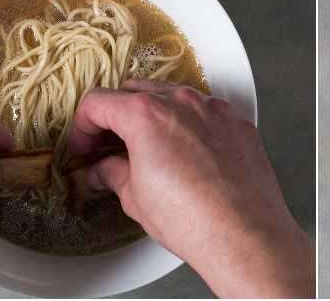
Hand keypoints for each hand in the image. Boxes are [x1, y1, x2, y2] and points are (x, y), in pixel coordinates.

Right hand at [67, 81, 313, 297]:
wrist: (245, 237)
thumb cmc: (193, 221)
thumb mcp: (136, 199)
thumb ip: (113, 174)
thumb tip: (104, 170)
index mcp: (145, 115)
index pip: (98, 102)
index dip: (84, 127)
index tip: (85, 146)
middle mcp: (180, 101)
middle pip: (133, 91)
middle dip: (117, 116)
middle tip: (111, 146)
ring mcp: (212, 109)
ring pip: (171, 96)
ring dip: (154, 116)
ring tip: (152, 149)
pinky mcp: (237, 122)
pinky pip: (205, 112)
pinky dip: (189, 125)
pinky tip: (188, 154)